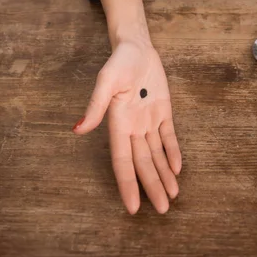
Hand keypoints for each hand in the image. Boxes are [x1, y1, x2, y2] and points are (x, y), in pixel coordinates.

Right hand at [72, 40, 181, 213]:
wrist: (136, 46)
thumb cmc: (119, 62)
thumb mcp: (106, 81)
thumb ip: (96, 106)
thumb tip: (79, 130)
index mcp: (118, 124)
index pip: (123, 162)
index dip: (128, 185)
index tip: (133, 208)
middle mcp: (133, 127)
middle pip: (143, 163)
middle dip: (153, 186)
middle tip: (163, 210)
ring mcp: (149, 120)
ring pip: (157, 153)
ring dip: (164, 174)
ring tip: (172, 196)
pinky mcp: (163, 110)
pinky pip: (169, 136)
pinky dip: (173, 152)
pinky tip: (177, 169)